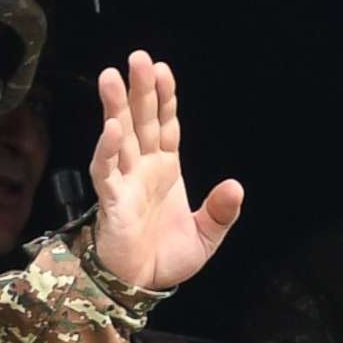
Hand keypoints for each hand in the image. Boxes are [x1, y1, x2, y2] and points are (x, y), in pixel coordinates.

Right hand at [90, 52, 243, 290]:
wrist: (141, 285)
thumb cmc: (166, 256)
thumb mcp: (207, 235)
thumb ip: (222, 212)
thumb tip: (235, 187)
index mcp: (166, 170)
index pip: (165, 126)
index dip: (164, 99)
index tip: (164, 70)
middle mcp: (143, 169)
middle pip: (141, 122)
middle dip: (140, 90)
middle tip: (139, 58)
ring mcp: (125, 181)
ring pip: (118, 137)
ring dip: (115, 108)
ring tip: (112, 76)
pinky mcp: (112, 201)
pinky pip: (107, 171)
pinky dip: (108, 150)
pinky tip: (112, 130)